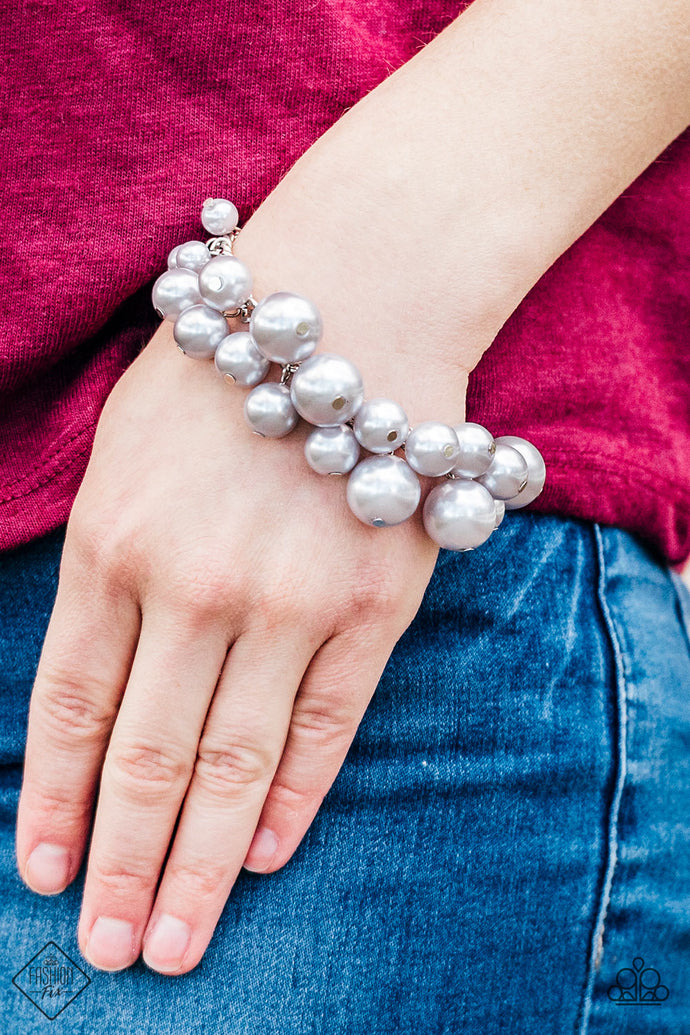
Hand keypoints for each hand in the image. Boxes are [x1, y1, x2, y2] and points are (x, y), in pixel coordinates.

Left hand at [15, 321, 442, 974]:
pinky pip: (328, 723)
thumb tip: (99, 688)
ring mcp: (291, 599)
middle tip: (108, 952)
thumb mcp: (123, 453)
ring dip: (198, 865)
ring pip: (236, 763)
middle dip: (120, 866)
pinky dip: (294, 798)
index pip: (69, 707)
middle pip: (148, 757)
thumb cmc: (226, 373)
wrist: (356, 299)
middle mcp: (195, 584)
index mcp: (113, 542)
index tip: (39, 878)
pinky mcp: (375, 601)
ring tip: (172, 944)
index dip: (50, 803)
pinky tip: (264, 856)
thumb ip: (106, 567)